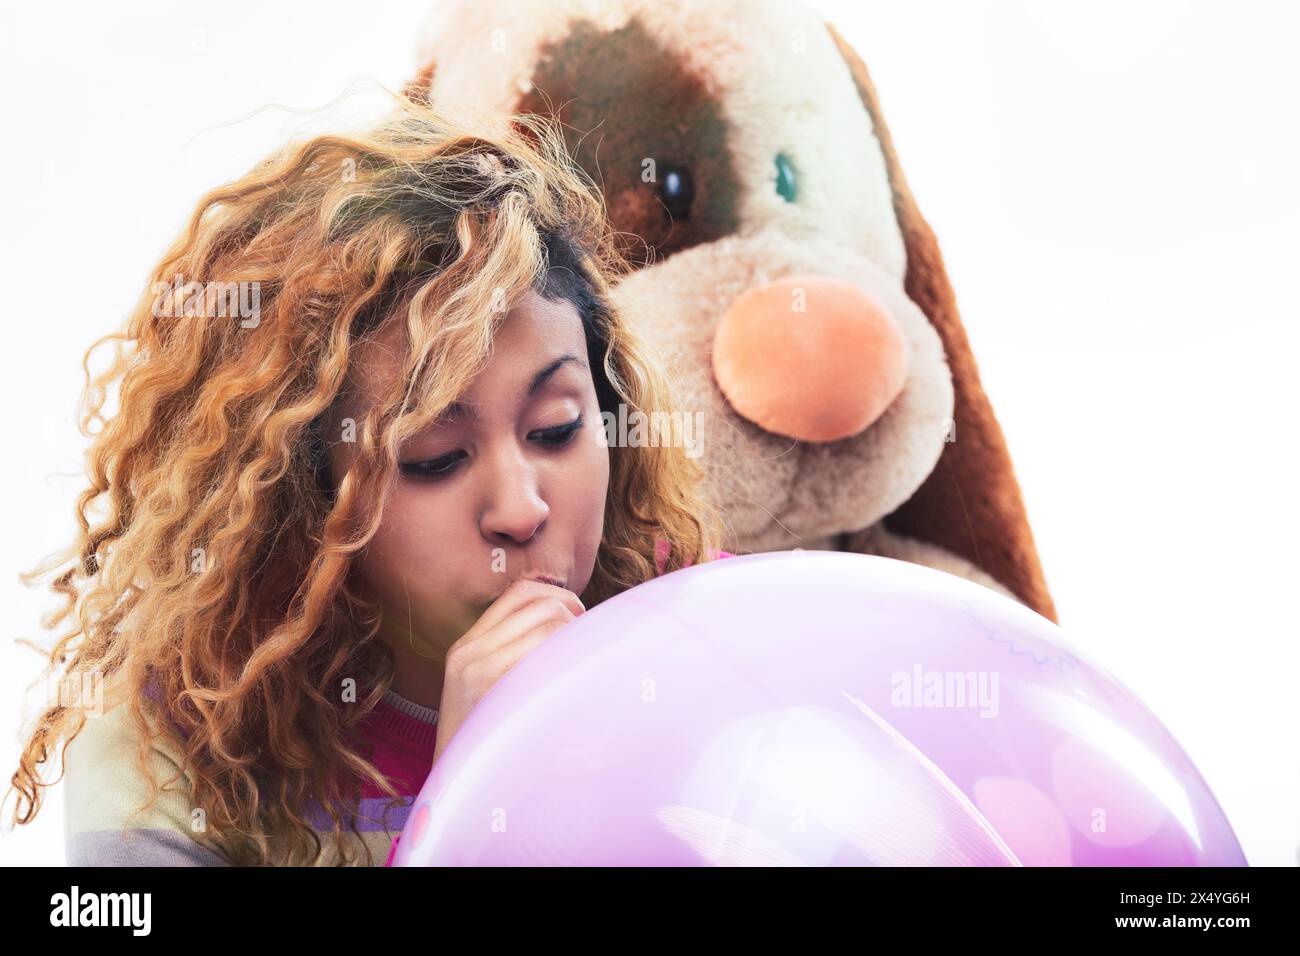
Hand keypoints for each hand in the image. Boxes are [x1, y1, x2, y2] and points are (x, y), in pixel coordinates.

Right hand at [432, 578, 584, 766]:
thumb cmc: (486, 743)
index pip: (516, 594)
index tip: (578, 613)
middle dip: (570, 609)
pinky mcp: (485, 680)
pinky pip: (540, 646)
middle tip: (589, 633)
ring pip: (543, 620)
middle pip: (533, 600)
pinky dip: (565, 650)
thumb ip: (515, 661)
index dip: (554, 594)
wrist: (453, 785)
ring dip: (572, 632)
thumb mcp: (490, 694)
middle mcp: (467, 649)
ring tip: (585, 655)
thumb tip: (566, 631)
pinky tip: (577, 672)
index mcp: (467, 646)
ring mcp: (474, 663)